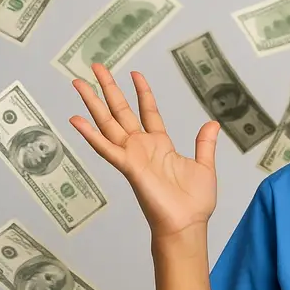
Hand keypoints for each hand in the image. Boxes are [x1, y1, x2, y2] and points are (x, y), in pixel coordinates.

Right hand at [69, 63, 220, 237]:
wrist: (187, 223)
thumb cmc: (194, 201)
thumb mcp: (204, 166)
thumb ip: (204, 144)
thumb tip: (212, 123)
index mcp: (160, 145)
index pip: (148, 111)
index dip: (142, 92)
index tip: (135, 73)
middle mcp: (142, 147)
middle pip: (121, 112)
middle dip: (108, 89)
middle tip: (95, 67)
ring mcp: (132, 156)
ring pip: (108, 124)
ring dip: (93, 104)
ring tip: (78, 83)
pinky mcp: (128, 167)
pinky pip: (106, 149)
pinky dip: (91, 135)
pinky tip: (76, 119)